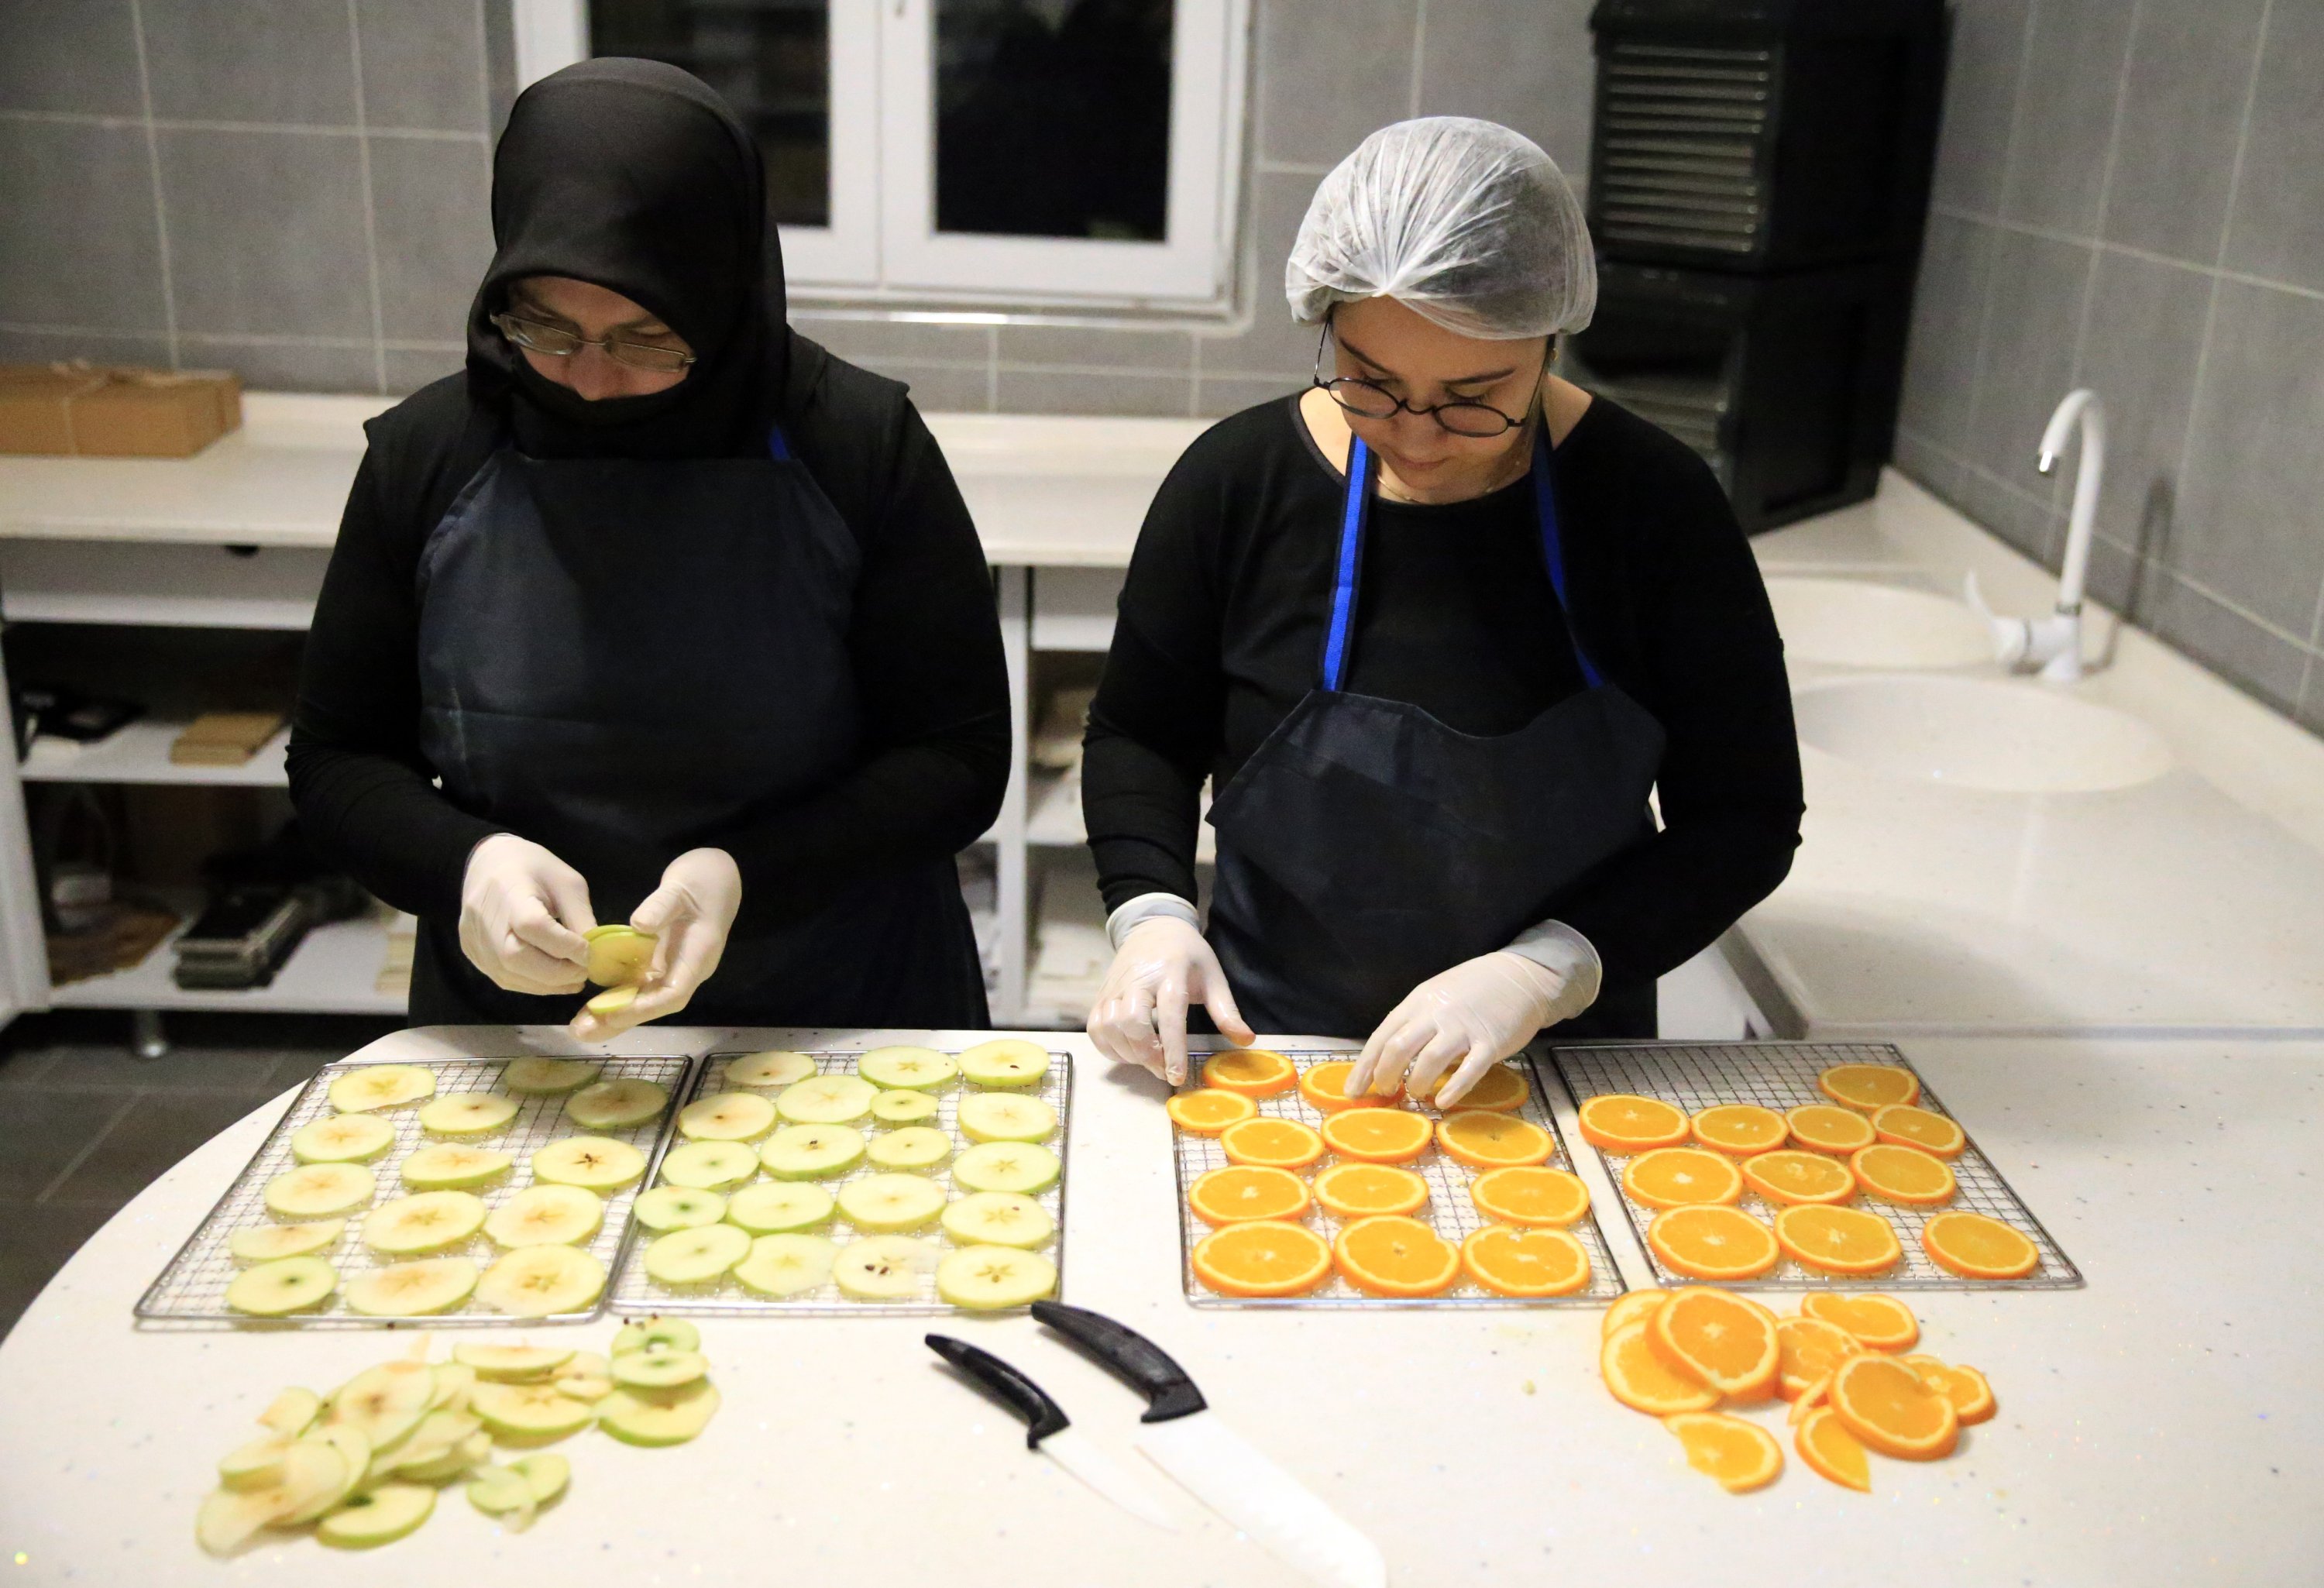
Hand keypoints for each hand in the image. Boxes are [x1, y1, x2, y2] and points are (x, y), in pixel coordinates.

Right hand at [458, 833, 594, 994]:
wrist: (489, 863)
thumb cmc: (534, 869)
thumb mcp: (566, 883)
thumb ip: (580, 917)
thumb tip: (596, 955)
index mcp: (509, 890)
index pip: (533, 926)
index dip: (564, 945)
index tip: (590, 952)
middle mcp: (484, 918)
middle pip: (516, 957)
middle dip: (557, 972)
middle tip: (585, 972)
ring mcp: (475, 938)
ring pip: (509, 975)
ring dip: (547, 984)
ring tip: (574, 978)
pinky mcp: (472, 952)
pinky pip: (504, 978)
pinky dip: (533, 984)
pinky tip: (553, 980)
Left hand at [569, 848, 740, 1040]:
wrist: (716, 877)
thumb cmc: (701, 880)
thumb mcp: (679, 886)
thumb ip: (660, 906)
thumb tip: (638, 926)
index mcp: (698, 955)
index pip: (674, 993)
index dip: (644, 1006)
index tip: (610, 1012)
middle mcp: (687, 970)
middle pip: (656, 1005)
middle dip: (621, 1020)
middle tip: (583, 1031)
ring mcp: (675, 969)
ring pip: (646, 1000)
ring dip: (614, 1015)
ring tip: (580, 1026)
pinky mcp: (663, 963)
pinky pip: (640, 987)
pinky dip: (617, 998)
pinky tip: (592, 1006)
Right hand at [1086, 917, 1254, 1085]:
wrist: (1154, 928)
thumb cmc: (1188, 955)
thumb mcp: (1213, 978)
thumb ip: (1227, 1012)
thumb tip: (1246, 1041)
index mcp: (1171, 973)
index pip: (1169, 1015)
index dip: (1172, 1049)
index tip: (1176, 1076)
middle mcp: (1138, 979)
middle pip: (1131, 1022)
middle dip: (1146, 1054)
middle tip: (1164, 1070)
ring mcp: (1115, 986)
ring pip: (1109, 1026)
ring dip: (1127, 1053)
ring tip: (1148, 1060)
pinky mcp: (1102, 994)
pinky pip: (1095, 1026)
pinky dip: (1108, 1047)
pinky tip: (1128, 1052)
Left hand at [1348, 951, 1586, 1105]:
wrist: (1519, 976)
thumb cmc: (1471, 990)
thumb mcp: (1434, 997)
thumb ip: (1414, 1022)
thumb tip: (1387, 1058)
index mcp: (1418, 1002)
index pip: (1383, 1037)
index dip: (1365, 1066)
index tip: (1353, 1091)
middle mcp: (1436, 1013)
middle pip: (1399, 1048)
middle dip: (1385, 1075)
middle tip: (1386, 1092)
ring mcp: (1464, 1028)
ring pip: (1430, 1060)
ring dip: (1417, 1083)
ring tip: (1417, 1094)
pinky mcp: (1490, 1042)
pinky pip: (1469, 1070)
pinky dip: (1453, 1089)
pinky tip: (1443, 1102)